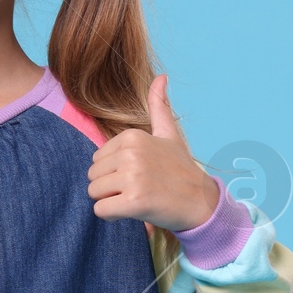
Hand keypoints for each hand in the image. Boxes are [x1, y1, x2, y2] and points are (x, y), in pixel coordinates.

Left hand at [86, 77, 218, 231]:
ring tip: (136, 198)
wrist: (201, 202)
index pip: (97, 158)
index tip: (139, 174)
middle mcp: (132, 154)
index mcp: (133, 136)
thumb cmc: (181, 169)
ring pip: (94, 193)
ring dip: (111, 201)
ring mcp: (133, 177)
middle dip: (109, 187)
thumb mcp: (169, 134)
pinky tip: (133, 210)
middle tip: (137, 188)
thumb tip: (161, 77)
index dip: (113, 172)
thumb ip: (159, 106)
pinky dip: (112, 216)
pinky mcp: (134, 201)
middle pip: (92, 176)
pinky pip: (101, 210)